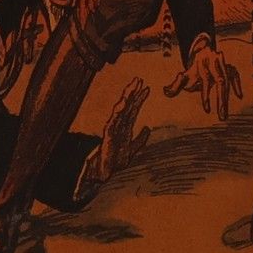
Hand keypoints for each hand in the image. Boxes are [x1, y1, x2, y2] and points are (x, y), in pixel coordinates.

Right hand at [75, 76, 150, 204]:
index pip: (134, 109)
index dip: (140, 99)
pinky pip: (113, 121)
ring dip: (126, 98)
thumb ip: (140, 139)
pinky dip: (117, 112)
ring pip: (120, 110)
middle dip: (133, 92)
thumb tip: (148, 128)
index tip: (147, 88)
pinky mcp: (108, 135)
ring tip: (132, 87)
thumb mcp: (133, 149)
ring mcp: (113, 128)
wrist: (105, 172)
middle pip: (127, 105)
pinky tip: (122, 104)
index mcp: (125, 127)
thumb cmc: (116, 161)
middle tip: (139, 79)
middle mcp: (119, 125)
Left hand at [164, 36, 244, 120]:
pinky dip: (237, 84)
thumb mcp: (184, 76)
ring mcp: (223, 64)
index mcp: (201, 65)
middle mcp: (214, 63)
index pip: (205, 80)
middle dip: (221, 100)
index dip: (206, 95)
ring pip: (227, 81)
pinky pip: (235, 75)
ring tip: (224, 114)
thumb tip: (165, 91)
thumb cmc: (193, 70)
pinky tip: (239, 95)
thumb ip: (175, 84)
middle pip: (219, 82)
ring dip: (227, 98)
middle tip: (221, 116)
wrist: (203, 53)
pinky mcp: (230, 67)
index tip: (206, 110)